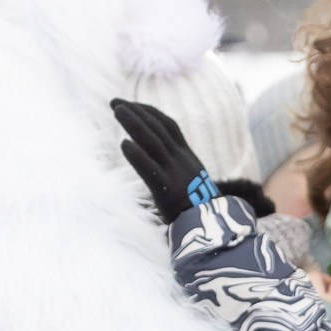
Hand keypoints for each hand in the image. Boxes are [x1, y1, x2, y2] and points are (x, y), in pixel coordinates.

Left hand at [112, 98, 216, 224]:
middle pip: (157, 128)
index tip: (132, 104)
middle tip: (114, 102)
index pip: (168, 125)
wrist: (216, 228)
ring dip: (134, 123)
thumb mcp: (192, 182)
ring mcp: (175, 174)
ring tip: (116, 110)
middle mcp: (182, 160)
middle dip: (136, 112)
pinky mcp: (168, 191)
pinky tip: (123, 145)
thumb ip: (178, 169)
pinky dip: (137, 156)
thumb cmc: (201, 210)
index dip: (150, 112)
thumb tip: (160, 164)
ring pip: (153, 142)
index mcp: (188, 156)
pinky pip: (151, 170)